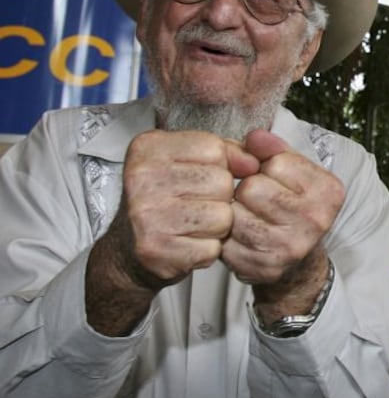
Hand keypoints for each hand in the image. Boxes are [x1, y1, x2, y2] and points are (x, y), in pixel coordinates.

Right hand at [86, 129, 258, 334]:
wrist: (126, 249)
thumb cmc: (162, 201)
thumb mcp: (184, 162)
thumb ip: (223, 152)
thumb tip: (253, 162)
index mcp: (148, 148)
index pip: (213, 148)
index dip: (220, 166)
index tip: (201, 178)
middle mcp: (142, 178)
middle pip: (221, 182)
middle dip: (219, 197)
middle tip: (194, 205)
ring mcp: (147, 214)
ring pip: (223, 216)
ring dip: (216, 226)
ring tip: (192, 225)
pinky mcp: (157, 249)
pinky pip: (212, 248)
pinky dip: (206, 250)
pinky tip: (187, 244)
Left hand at [221, 129, 344, 320]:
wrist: (298, 260)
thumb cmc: (291, 203)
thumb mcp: (292, 169)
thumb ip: (273, 148)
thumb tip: (253, 137)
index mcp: (327, 191)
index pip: (275, 162)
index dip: (265, 166)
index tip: (272, 178)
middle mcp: (314, 222)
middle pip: (251, 188)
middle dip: (246, 189)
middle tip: (256, 199)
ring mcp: (289, 248)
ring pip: (234, 214)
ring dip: (233, 212)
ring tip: (247, 215)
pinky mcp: (263, 268)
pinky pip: (224, 241)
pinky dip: (226, 236)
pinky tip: (240, 236)